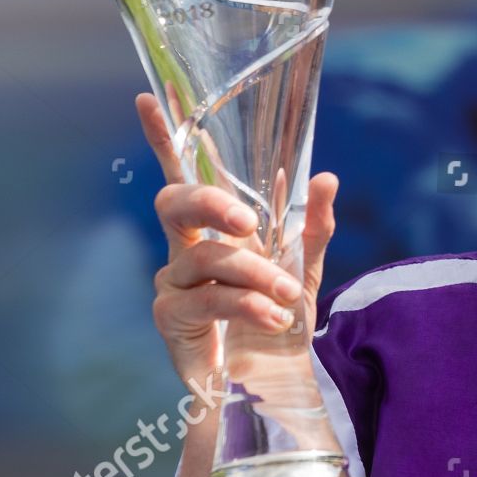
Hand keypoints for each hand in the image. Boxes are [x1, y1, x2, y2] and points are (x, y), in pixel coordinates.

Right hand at [135, 93, 338, 389]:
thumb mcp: (305, 267)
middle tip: (250, 222)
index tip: (148, 97)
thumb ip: (314, 224)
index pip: (183, 173)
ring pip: (205, 256)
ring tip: (287, 293)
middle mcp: (185, 246)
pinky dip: (247, 302)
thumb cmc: (278, 317)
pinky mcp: (171, 317)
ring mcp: (172, 281)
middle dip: (211, 202)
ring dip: (254, 272)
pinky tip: (272, 315)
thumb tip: (327, 176)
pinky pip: (208, 298)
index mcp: (213, 226)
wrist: (271, 380)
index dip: (164, 136)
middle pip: (174, 202)